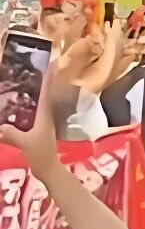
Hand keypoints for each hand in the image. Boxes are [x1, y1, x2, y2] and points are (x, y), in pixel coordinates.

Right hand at [0, 56, 60, 177]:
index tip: (50, 61)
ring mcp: (40, 121)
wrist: (47, 168)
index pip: (46, 90)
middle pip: (40, 93)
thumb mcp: (26, 143)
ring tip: (16, 83)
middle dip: (35, 80)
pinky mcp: (35, 128)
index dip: (48, 76)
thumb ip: (12, 134)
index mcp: (45, 113)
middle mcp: (44, 114)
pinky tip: (9, 107)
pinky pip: (27, 113)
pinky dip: (20, 107)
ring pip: (33, 102)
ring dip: (27, 93)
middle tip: (25, 68)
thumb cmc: (40, 153)